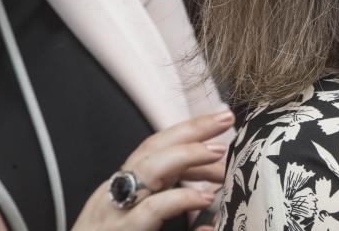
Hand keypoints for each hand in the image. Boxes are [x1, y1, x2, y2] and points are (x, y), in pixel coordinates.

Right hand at [70, 108, 232, 230]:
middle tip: (226, 118)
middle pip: (151, 148)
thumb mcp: (139, 224)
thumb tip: (208, 198)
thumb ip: (168, 205)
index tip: (220, 121)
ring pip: (147, 168)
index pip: (153, 149)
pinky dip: (180, 198)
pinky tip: (204, 197)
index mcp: (119, 191)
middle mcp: (112, 196)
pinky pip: (151, 209)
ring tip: (218, 152)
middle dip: (190, 129)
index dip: (186, 130)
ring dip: (186, 154)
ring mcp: (113, 215)